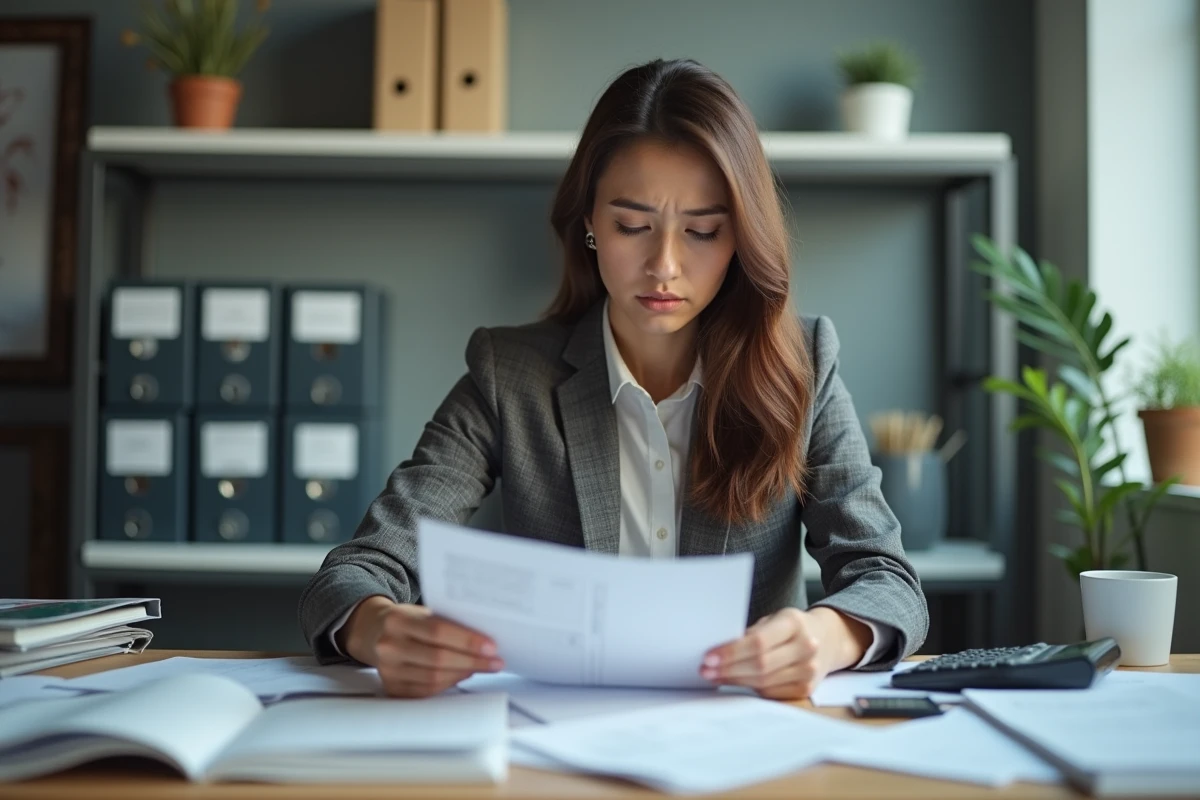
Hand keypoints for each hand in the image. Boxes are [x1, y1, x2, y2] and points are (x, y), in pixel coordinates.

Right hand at [342, 596, 503, 697]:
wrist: (373, 632)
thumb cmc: (407, 621)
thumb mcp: (422, 612)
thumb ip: (447, 623)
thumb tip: (484, 640)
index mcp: (398, 620)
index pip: (438, 631)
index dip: (467, 641)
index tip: (491, 646)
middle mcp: (389, 645)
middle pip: (438, 658)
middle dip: (472, 661)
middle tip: (495, 662)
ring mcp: (388, 669)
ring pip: (434, 677)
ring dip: (463, 674)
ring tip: (482, 667)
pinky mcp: (391, 687)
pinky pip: (426, 691)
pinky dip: (448, 683)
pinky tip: (462, 675)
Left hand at [699, 607, 870, 699]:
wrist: (827, 639)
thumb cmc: (792, 628)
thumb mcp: (775, 619)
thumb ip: (752, 633)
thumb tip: (719, 651)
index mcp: (794, 624)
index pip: (758, 642)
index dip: (731, 651)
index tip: (709, 656)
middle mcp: (806, 648)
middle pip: (760, 665)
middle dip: (728, 668)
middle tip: (705, 669)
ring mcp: (809, 671)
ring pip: (763, 681)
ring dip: (734, 680)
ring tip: (714, 676)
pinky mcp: (806, 688)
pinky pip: (770, 692)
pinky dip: (748, 688)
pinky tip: (733, 682)